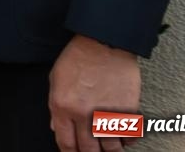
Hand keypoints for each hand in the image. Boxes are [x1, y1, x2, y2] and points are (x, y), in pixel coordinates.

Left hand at [49, 34, 139, 151]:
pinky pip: (129, 136)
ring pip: (110, 149)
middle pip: (88, 150)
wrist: (104, 43)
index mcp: (64, 107)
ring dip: (109, 151)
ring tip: (107, 148)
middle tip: (91, 151)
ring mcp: (107, 114)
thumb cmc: (79, 58)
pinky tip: (122, 137)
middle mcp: (85, 115)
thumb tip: (55, 127)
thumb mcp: (56, 79)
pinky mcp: (127, 111)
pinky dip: (126, 140)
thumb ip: (55, 107)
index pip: (66, 142)